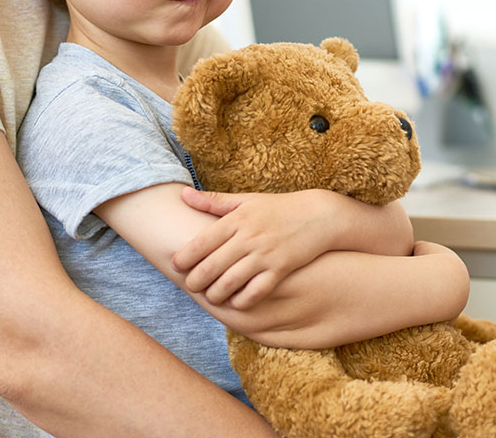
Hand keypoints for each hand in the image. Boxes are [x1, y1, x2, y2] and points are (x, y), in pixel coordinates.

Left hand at [172, 188, 344, 308]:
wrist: (320, 216)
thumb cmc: (279, 208)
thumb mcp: (247, 200)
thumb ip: (214, 201)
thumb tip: (183, 194)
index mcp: (237, 219)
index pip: (201, 242)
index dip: (184, 258)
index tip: (176, 265)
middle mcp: (249, 237)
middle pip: (211, 266)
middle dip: (195, 281)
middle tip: (191, 286)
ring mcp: (265, 254)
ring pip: (229, 283)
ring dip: (215, 294)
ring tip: (211, 296)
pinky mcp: (281, 269)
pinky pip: (255, 292)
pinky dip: (241, 301)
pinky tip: (236, 301)